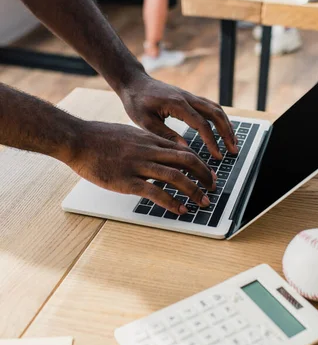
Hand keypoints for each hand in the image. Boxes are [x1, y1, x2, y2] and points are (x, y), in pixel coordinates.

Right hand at [68, 121, 216, 213]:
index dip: (200, 164)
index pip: (183, 151)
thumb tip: (157, 153)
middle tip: (212, 188)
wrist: (78, 140)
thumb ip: (145, 144)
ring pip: (176, 176)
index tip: (208, 174)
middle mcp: (149, 151)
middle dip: (204, 176)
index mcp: (150, 140)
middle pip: (187, 161)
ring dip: (194, 190)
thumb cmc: (99, 137)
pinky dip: (172, 202)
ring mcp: (139, 165)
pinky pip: (155, 192)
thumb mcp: (129, 134)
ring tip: (203, 202)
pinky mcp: (127, 181)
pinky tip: (180, 210)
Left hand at [120, 74, 237, 159]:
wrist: (134, 82)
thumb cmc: (136, 101)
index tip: (217, 156)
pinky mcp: (189, 98)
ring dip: (227, 125)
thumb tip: (185, 149)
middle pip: (216, 114)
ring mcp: (190, 96)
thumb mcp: (145, 122)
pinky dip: (220, 119)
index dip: (211, 141)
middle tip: (233, 150)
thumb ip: (165, 135)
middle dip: (227, 133)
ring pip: (216, 109)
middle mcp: (188, 98)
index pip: (201, 124)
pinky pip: (210, 107)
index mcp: (177, 104)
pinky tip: (223, 130)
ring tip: (233, 142)